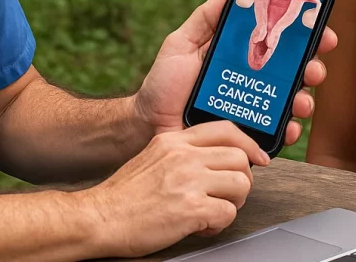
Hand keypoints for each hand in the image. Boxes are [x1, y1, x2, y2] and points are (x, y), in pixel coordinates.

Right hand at [82, 121, 270, 257]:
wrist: (99, 217)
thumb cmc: (123, 195)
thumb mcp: (153, 157)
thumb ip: (181, 153)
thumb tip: (212, 160)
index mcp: (173, 140)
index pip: (226, 129)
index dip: (248, 145)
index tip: (256, 159)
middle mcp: (183, 155)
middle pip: (240, 157)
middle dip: (241, 180)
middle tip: (227, 195)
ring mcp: (188, 180)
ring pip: (241, 184)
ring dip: (234, 202)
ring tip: (214, 211)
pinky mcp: (191, 208)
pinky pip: (228, 213)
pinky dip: (219, 224)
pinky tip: (201, 226)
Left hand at [134, 0, 336, 145]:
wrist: (147, 125)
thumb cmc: (163, 85)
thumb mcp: (181, 44)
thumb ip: (205, 18)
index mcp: (241, 55)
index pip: (280, 41)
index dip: (305, 33)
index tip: (319, 27)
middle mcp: (254, 80)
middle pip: (295, 71)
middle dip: (313, 66)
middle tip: (313, 67)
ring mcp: (254, 107)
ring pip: (293, 102)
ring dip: (306, 99)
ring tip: (301, 99)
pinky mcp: (249, 134)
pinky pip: (277, 133)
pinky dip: (290, 129)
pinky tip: (289, 126)